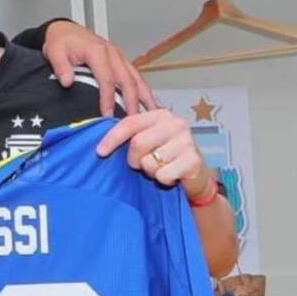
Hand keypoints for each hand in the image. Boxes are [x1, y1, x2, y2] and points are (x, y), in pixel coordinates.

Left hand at [41, 20, 156, 115]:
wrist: (65, 30)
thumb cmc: (61, 41)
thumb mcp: (54, 51)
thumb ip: (61, 66)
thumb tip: (67, 82)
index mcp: (97, 51)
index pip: (107, 78)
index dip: (108, 98)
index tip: (107, 114)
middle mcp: (113, 53)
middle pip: (127, 80)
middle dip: (131, 102)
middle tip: (133, 122)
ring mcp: (120, 57)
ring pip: (137, 78)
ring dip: (145, 97)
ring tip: (151, 115)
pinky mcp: (122, 61)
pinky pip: (136, 77)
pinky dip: (144, 91)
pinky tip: (150, 104)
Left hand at [95, 109, 213, 198]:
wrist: (197, 175)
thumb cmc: (167, 157)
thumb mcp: (149, 140)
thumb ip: (131, 136)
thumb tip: (101, 144)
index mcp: (161, 115)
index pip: (130, 123)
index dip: (112, 138)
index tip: (100, 152)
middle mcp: (176, 124)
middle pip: (138, 143)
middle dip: (134, 160)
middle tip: (143, 164)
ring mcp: (187, 142)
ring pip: (149, 162)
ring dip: (150, 172)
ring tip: (162, 168)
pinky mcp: (193, 161)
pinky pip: (162, 175)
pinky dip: (163, 180)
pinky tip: (172, 176)